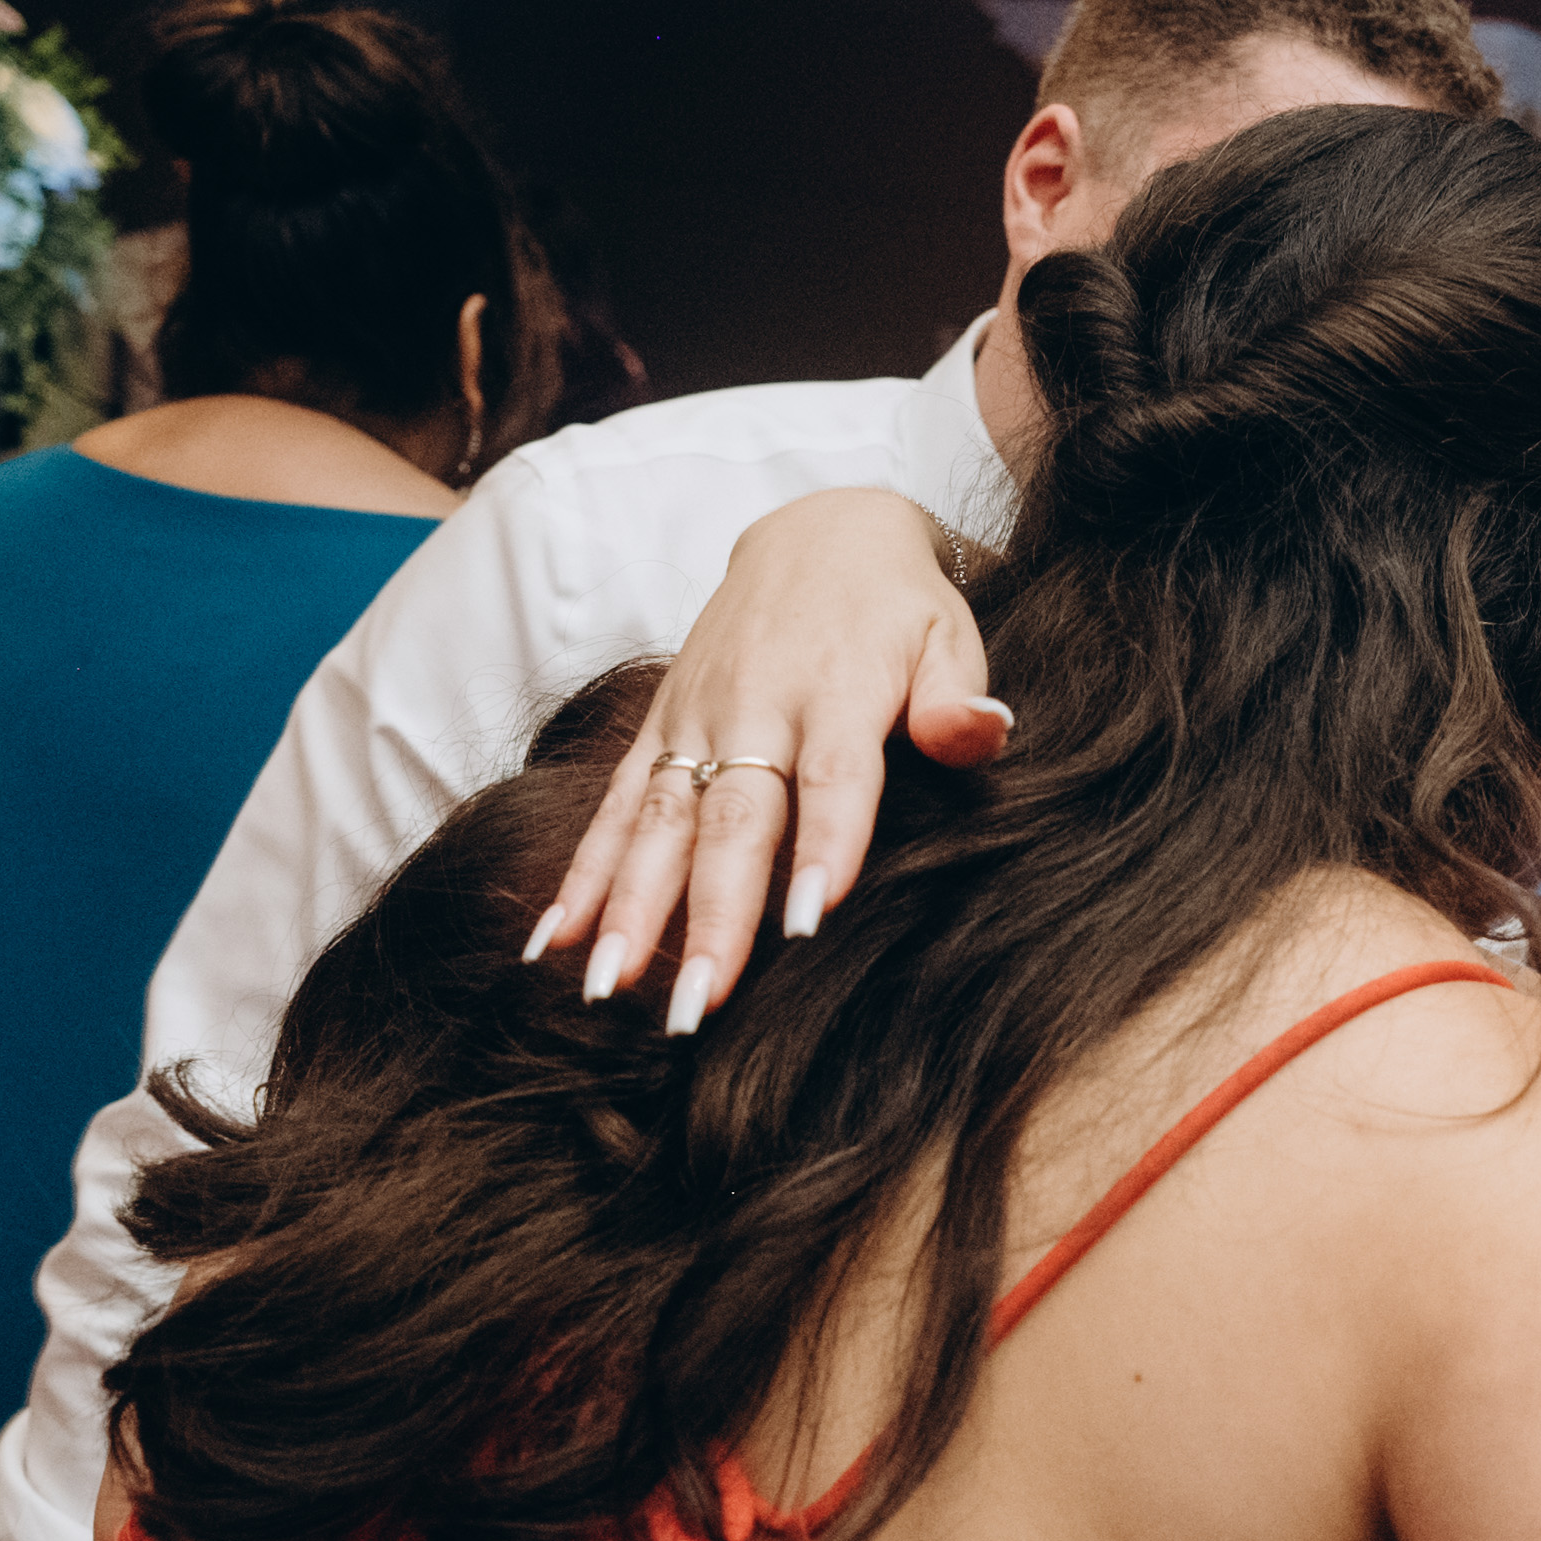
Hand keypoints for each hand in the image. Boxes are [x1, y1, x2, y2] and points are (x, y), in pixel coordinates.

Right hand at [532, 488, 1007, 1029]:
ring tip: (605, 988)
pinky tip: (556, 940)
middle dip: (709, 916)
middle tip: (692, 1006)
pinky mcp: (659, 725)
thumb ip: (957, 694)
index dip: (822, 846)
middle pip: (732, 820)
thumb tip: (984, 733)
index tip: (807, 920)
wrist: (819, 533)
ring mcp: (696, 718)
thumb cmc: (897, 608)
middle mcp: (755, 707)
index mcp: (836, 690)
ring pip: (659, 821)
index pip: (832, 777)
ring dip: (630, 909)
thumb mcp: (947, 635)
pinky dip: (584, 872)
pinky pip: (616, 805)